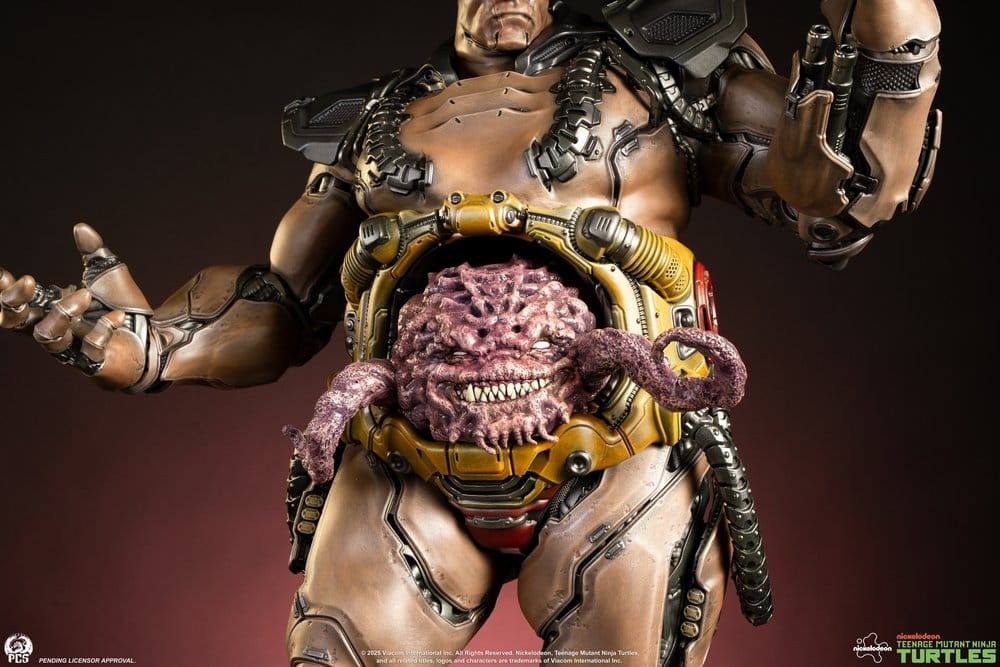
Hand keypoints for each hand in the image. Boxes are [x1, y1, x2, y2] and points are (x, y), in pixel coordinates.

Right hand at [1, 223, 152, 389]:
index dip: (5, 292)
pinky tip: (116, 317)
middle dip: (14, 303)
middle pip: (17, 324)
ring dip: (62, 312)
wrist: (156, 338)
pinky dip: (101, 330)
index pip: (17, 303)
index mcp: (53, 309)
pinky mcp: (96, 363)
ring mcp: (75, 349)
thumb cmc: (125, 308)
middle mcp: (58, 330)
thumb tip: (80, 227)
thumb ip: (93, 252)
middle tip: (28, 280)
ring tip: (86, 295)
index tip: (3, 273)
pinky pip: (88, 350)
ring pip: (47, 337)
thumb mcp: (108, 274)